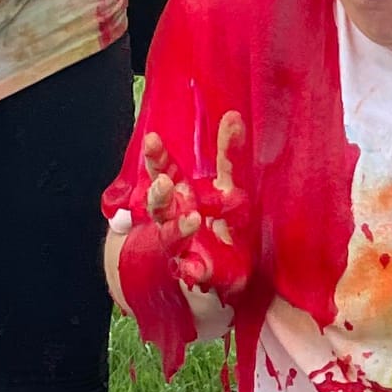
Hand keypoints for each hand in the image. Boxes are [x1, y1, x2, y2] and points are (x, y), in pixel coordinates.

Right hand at [141, 113, 249, 300]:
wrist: (216, 275)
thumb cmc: (219, 222)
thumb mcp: (228, 188)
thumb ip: (229, 156)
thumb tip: (232, 116)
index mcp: (182, 195)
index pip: (167, 172)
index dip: (160, 158)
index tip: (160, 138)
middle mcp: (175, 218)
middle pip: (160, 203)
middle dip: (159, 193)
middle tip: (165, 184)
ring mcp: (181, 246)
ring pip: (169, 235)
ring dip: (177, 228)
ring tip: (192, 219)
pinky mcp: (194, 272)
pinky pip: (188, 271)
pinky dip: (191, 270)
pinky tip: (195, 269)